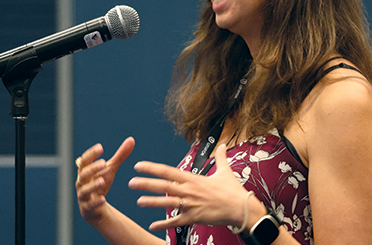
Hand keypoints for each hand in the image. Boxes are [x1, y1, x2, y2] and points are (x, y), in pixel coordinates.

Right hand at [76, 137, 134, 225]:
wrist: (96, 206)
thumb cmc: (101, 182)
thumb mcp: (111, 169)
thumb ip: (120, 155)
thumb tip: (131, 139)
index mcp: (85, 171)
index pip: (85, 160)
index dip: (91, 154)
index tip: (101, 147)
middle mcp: (82, 182)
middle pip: (83, 174)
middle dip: (93, 168)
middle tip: (104, 163)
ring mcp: (83, 196)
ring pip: (85, 190)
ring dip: (93, 185)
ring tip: (103, 180)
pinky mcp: (87, 208)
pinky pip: (89, 205)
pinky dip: (95, 202)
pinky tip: (103, 199)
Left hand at [129, 144, 252, 230]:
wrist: (241, 208)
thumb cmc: (233, 190)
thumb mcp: (225, 171)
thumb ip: (220, 157)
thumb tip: (222, 145)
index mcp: (193, 178)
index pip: (168, 170)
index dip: (152, 168)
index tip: (139, 165)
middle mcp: (189, 190)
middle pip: (163, 186)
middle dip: (146, 184)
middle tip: (131, 182)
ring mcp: (191, 205)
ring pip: (167, 203)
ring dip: (152, 203)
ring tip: (138, 201)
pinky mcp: (194, 218)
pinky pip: (176, 222)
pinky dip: (164, 224)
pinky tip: (153, 225)